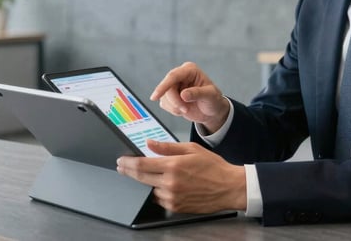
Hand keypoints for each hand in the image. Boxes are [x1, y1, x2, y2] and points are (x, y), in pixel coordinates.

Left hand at [116, 140, 245, 212]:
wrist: (229, 187)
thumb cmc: (213, 167)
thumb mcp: (191, 149)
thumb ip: (168, 147)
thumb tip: (150, 143)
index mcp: (173, 166)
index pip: (142, 165)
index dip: (128, 162)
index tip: (121, 160)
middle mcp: (170, 183)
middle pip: (140, 177)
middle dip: (128, 171)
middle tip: (122, 167)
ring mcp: (172, 197)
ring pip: (150, 189)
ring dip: (146, 182)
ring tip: (151, 174)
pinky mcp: (176, 207)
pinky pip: (160, 199)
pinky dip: (158, 191)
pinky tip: (164, 185)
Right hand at [151, 62, 229, 132]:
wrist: (212, 111)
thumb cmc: (214, 100)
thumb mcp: (211, 96)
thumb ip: (198, 93)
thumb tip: (183, 94)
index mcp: (190, 70)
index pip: (173, 76)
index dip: (163, 86)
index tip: (155, 96)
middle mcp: (180, 76)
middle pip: (167, 88)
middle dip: (175, 102)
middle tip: (185, 109)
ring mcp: (174, 86)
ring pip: (164, 97)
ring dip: (174, 107)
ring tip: (187, 109)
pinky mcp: (170, 96)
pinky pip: (164, 104)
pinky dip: (173, 110)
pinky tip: (183, 109)